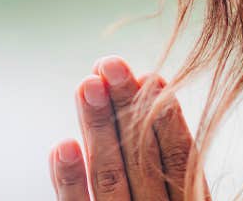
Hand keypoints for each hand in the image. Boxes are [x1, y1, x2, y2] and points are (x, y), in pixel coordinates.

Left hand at [48, 55, 208, 200]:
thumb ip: (176, 164)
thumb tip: (158, 91)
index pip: (179, 158)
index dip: (167, 117)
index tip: (152, 76)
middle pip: (141, 159)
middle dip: (125, 108)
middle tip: (111, 64)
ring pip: (110, 177)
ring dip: (98, 128)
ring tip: (87, 85)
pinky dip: (70, 179)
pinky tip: (63, 146)